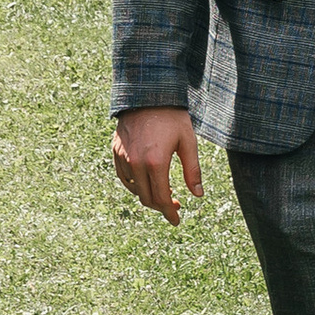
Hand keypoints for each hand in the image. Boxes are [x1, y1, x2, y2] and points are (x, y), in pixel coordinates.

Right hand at [113, 107, 201, 225]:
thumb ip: (193, 171)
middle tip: (174, 206)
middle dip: (161, 207)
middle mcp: (136, 162)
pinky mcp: (116, 150)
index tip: (177, 220)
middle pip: (146, 198)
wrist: (147, 93)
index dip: (170, 212)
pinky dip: (134, 184)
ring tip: (162, 193)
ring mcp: (124, 157)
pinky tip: (145, 182)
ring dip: (147, 196)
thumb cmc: (173, 117)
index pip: (161, 198)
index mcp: (156, 162)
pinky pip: (123, 176)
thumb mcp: (188, 142)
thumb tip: (198, 196)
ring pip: (133, 189)